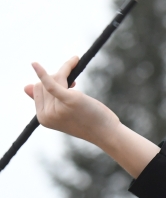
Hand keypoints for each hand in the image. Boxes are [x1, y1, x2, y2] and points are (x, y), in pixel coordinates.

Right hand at [25, 57, 159, 176]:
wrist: (106, 133)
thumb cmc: (88, 121)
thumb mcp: (64, 113)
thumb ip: (46, 101)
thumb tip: (25, 87)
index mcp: (43, 118)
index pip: (38, 89)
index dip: (50, 83)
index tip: (68, 87)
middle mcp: (47, 115)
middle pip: (44, 83)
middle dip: (59, 79)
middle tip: (74, 85)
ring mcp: (57, 109)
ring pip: (55, 78)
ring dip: (65, 72)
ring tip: (75, 78)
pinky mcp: (69, 100)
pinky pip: (51, 84)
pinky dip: (43, 73)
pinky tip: (34, 64)